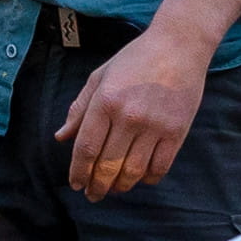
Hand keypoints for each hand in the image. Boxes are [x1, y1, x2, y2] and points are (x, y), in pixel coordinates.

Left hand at [56, 24, 211, 200]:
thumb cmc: (136, 59)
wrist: (179, 45)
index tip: (76, 184)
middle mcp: (128, 117)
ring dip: (120, 186)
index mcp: (105, 101)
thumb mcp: (100, 76)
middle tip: (93, 195)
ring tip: (114, 189)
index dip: (78, 171)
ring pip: (132, 171)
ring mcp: (155, 126)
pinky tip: (140, 178)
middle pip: (108, 165)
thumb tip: (61, 137)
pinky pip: (160, 167)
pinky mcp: (177, 131)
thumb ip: (79, 108)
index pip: (86, 148)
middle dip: (97, 186)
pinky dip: (147, 179)